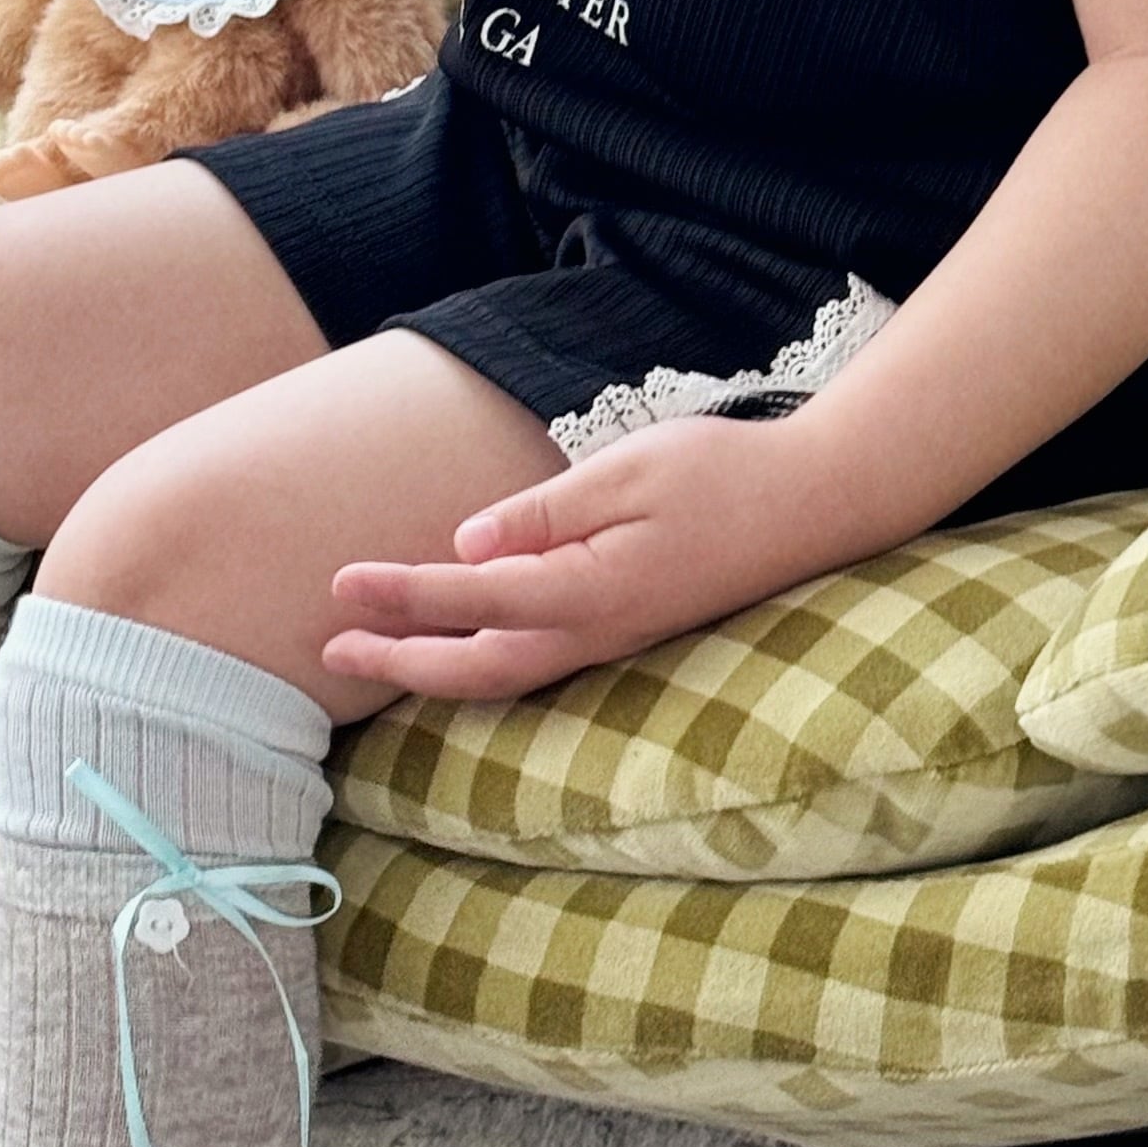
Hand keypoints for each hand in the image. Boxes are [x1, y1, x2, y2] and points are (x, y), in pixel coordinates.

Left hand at [319, 413, 849, 704]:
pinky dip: (483, 665)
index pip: (470, 599)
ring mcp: (618, 640)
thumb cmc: (726, 472)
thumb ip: (544, 513)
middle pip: (477, 668)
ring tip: (375, 656)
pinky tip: (462, 647)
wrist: (820, 503)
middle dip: (398, 658)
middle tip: (327, 648)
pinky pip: (540, 664)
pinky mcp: (632, 631)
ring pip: (507, 676)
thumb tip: (464, 548)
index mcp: (590, 590)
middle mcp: (598, 633)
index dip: (399, 595)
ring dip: (434, 669)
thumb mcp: (628, 470)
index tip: (336, 585)